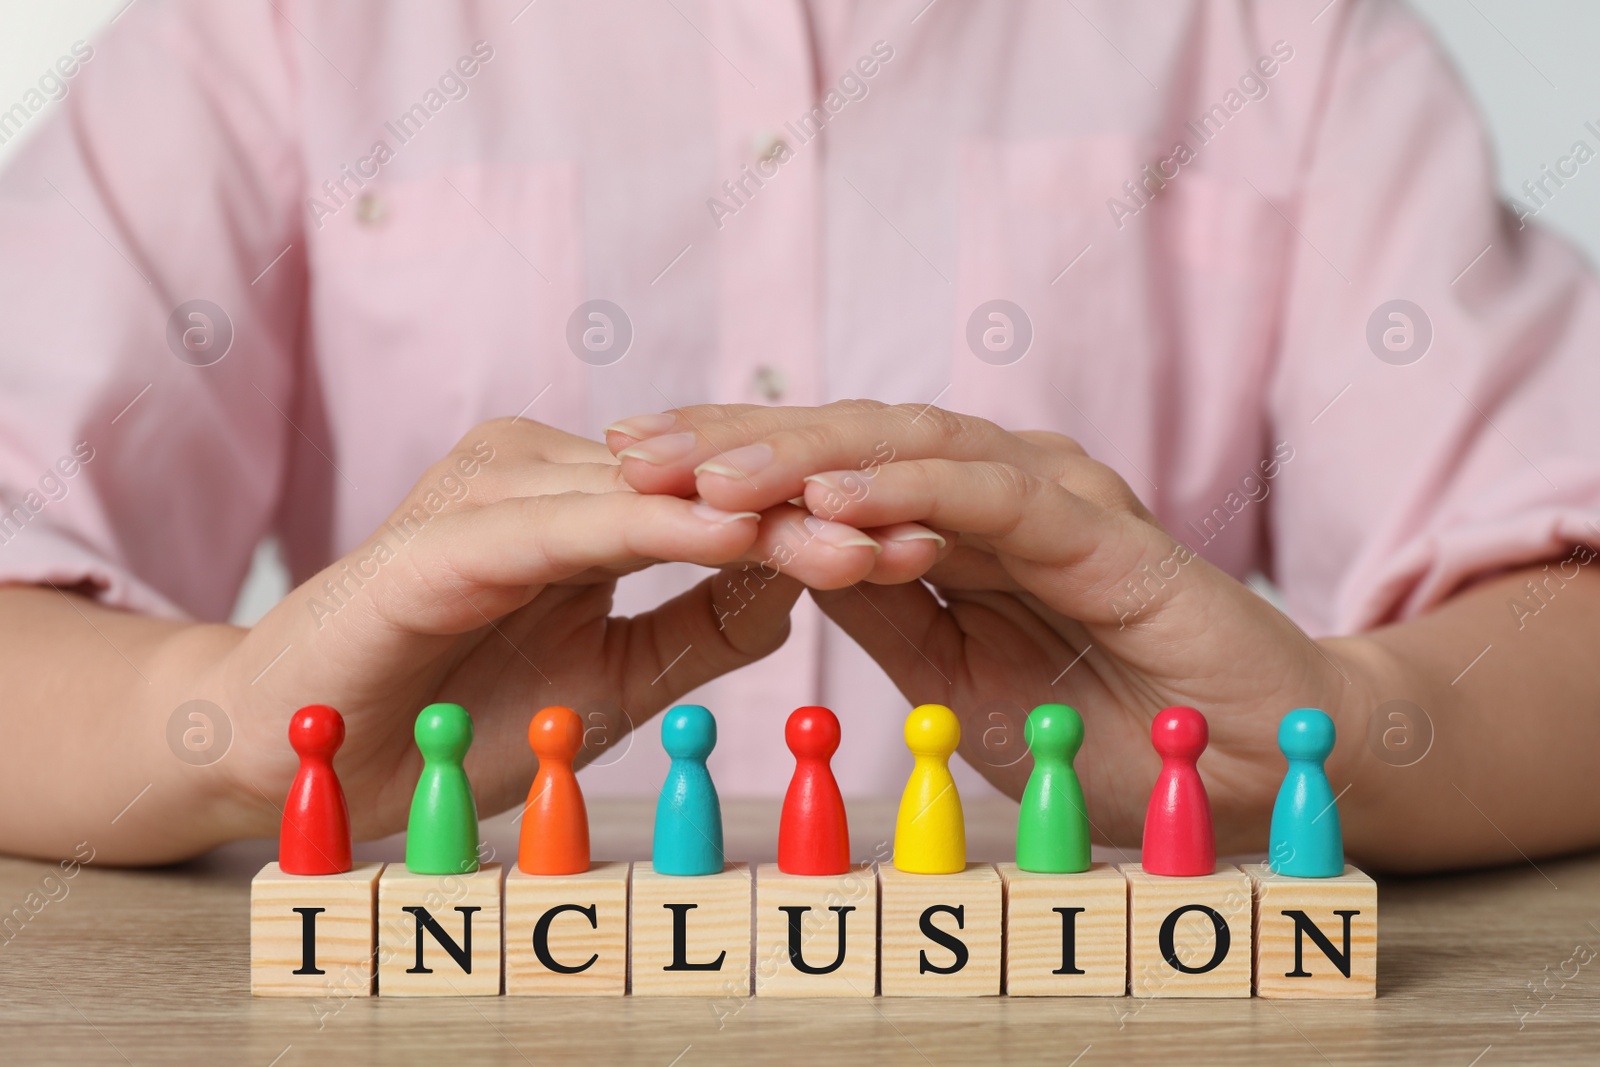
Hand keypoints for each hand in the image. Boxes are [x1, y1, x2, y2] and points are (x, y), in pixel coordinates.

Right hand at [193, 418, 899, 845]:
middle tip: (933, 532)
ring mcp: (495, 493)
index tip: (927, 548)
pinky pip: (575, 527)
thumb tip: (792, 585)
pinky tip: (740, 537)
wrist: (305, 749)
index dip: (826, 527)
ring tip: (870, 542)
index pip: (727, 506)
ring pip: (658, 496)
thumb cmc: (455, 713)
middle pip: (708, 487)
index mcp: (585, 501)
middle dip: (820, 515)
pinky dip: (662, 531)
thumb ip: (698, 630)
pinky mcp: (448, 535)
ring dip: (765, 520)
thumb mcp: (611, 679)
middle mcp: (545, 472)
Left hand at [607, 402, 1366, 853]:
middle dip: (736, 441)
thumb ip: (883, 615)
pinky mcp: (1102, 528)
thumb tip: (786, 567)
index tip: (625, 472)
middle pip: (845, 441)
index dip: (725, 468)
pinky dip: (909, 489)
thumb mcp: (953, 680)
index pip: (821, 474)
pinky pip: (990, 496)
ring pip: (907, 448)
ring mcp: (1050, 494)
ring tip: (703, 468)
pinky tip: (832, 496)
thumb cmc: (1106, 723)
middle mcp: (993, 487)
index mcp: (951, 521)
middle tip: (630, 444)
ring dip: (802, 454)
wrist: (1249, 758)